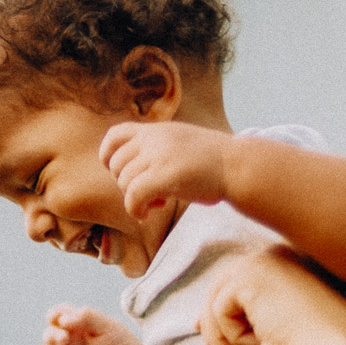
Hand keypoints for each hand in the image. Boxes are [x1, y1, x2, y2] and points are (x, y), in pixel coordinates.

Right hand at [44, 304, 140, 344]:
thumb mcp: (109, 326)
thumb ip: (89, 316)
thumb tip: (64, 320)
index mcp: (78, 324)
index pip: (58, 314)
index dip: (56, 314)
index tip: (65, 319)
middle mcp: (70, 339)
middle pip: (49, 333)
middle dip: (53, 334)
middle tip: (65, 338)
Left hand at [98, 122, 231, 219]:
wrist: (238, 165)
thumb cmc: (213, 162)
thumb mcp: (181, 142)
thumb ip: (157, 148)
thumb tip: (133, 168)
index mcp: (157, 130)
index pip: (115, 134)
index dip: (108, 155)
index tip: (117, 171)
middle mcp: (154, 138)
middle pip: (117, 164)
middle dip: (126, 184)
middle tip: (148, 194)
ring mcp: (159, 155)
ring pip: (124, 183)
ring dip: (134, 199)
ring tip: (156, 203)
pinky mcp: (165, 175)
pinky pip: (133, 196)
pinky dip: (134, 209)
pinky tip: (146, 214)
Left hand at [196, 246, 345, 344]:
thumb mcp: (278, 326)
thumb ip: (247, 316)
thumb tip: (200, 323)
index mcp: (289, 262)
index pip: (239, 282)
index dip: (218, 309)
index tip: (204, 332)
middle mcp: (275, 254)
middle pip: (221, 288)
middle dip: (212, 327)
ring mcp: (263, 261)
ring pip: (216, 302)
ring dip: (223, 341)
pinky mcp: (249, 276)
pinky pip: (219, 312)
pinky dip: (233, 338)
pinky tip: (263, 344)